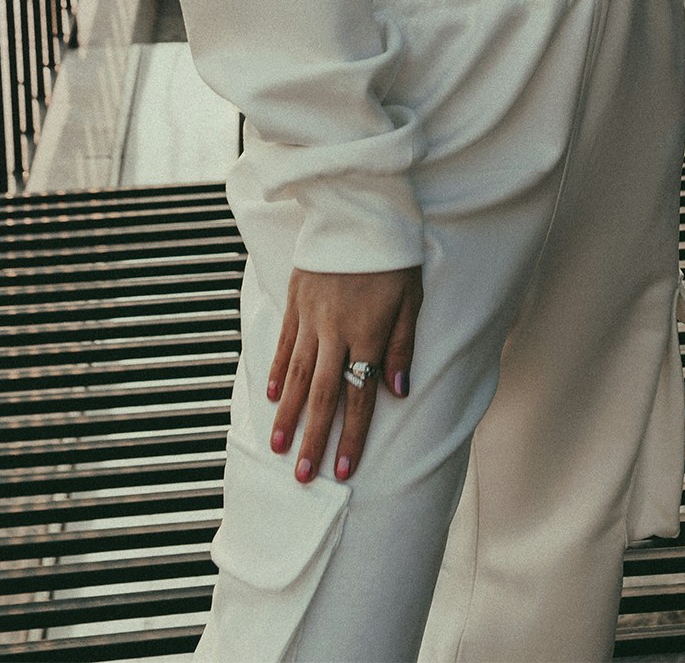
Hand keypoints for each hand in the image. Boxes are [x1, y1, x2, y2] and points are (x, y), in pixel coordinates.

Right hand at [267, 264, 420, 482]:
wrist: (360, 210)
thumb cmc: (394, 258)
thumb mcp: (411, 300)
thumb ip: (402, 347)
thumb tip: (397, 392)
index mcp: (369, 333)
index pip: (359, 394)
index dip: (352, 435)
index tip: (344, 469)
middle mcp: (336, 331)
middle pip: (325, 394)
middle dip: (314, 438)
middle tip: (304, 475)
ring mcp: (312, 317)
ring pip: (299, 374)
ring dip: (289, 414)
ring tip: (279, 447)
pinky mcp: (296, 300)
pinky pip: (285, 342)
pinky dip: (279, 371)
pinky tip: (273, 396)